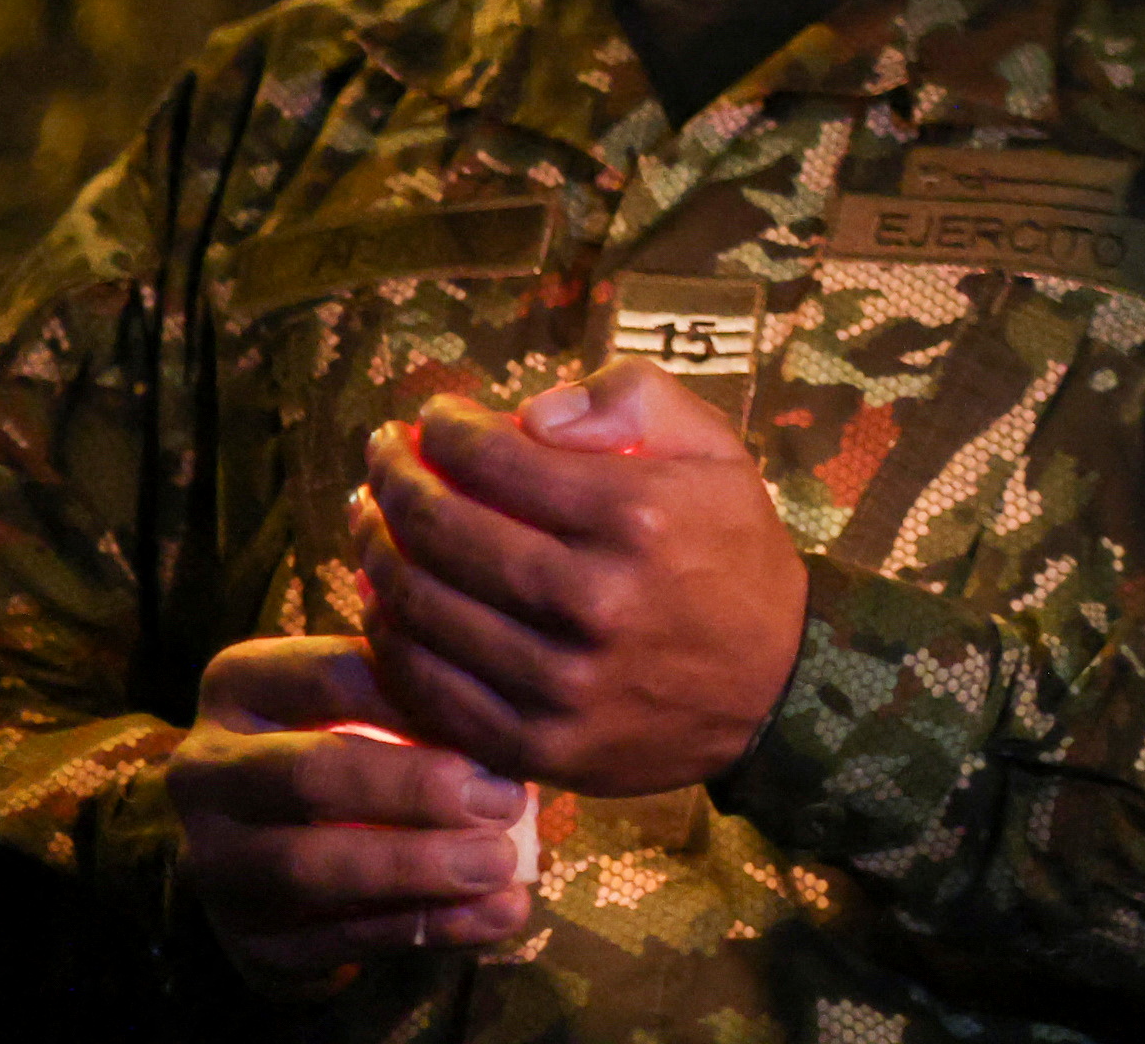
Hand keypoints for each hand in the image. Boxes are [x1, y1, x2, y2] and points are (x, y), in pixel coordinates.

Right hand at [167, 636, 534, 981]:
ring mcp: (211, 860)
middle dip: (416, 790)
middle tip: (505, 802)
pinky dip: (418, 929)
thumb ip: (424, 702)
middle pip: (309, 773)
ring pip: (307, 866)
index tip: (503, 723)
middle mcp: (204, 769)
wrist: (283, 841)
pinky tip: (490, 915)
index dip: (422, 702)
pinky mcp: (240, 937)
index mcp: (241, 684)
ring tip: (501, 865)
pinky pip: (328, 939)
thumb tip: (510, 727)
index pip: (333, 677)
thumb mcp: (377, 701)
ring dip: (416, 868)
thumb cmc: (357, 741)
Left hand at [350, 359, 807, 795]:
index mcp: (636, 516)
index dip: (444, 430)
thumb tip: (527, 415)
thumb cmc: (731, 552)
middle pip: (443, 530)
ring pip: (423, 607)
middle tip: (382, 457)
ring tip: (371, 518)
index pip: (495, 459)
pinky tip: (384, 600)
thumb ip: (630, 399)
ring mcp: (560, 682)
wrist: (773, 687)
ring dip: (377, 553)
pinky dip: (390, 638)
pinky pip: (429, 689)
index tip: (430, 417)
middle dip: (395, 481)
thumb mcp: (714, 449)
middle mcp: (594, 599)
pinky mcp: (537, 745)